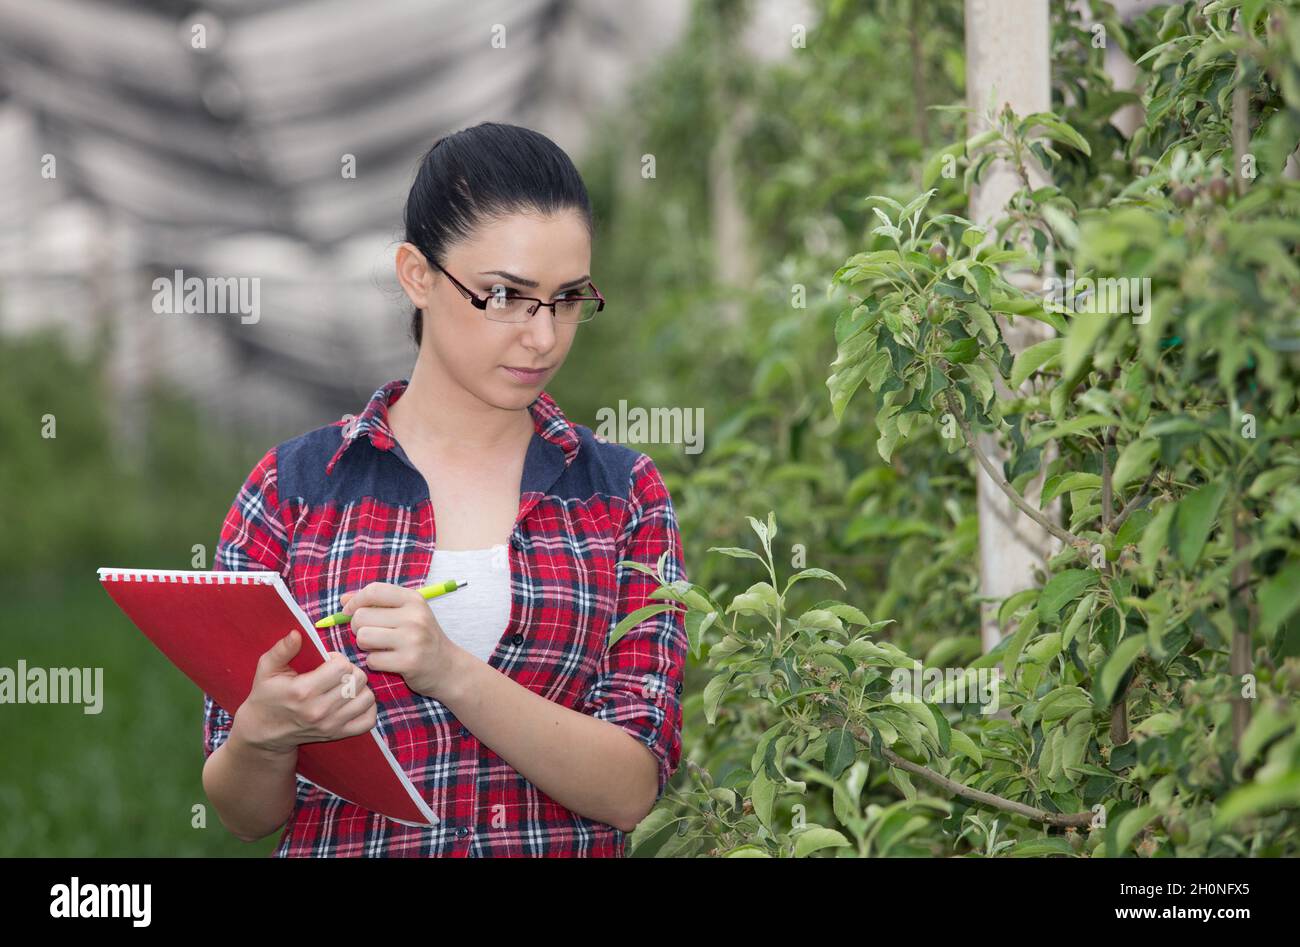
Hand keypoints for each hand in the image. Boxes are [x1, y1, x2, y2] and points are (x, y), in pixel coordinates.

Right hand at [233, 629, 377, 754]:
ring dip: (359, 688)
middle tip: (336, 672)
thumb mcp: (266, 669)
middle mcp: (319, 710)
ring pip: (366, 698)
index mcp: (303, 691)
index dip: (337, 658)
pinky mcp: (337, 735)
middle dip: (350, 670)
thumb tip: (298, 633)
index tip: (327, 661)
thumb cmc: (266, 695)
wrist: (263, 731)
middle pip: (357, 680)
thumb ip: (282, 649)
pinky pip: (368, 720)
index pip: (342, 667)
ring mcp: (330, 725)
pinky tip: (352, 700)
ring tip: (344, 685)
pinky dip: (366, 708)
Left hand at [339, 582, 461, 700]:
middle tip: (372, 635)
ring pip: (363, 637)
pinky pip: (372, 660)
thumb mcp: (405, 613)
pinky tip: (388, 661)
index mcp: (413, 599)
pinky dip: (374, 662)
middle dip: (359, 628)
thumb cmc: (420, 636)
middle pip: (361, 616)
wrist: (447, 666)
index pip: (374, 591)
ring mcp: (412, 639)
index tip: (349, 612)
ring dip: (365, 646)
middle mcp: (414, 616)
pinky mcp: (408, 662)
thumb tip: (343, 600)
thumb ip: (376, 603)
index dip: (355, 601)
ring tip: (379, 647)